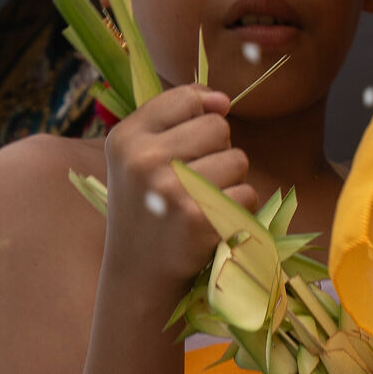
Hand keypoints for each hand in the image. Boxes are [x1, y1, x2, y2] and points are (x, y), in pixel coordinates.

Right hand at [102, 86, 256, 292]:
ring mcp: (173, 191)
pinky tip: (211, 224)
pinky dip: (238, 211)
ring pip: (238, 160)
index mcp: (126, 138)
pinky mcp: (200, 220)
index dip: (200, 117)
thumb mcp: (137, 155)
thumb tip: (221, 99)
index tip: (189, 145)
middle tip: (192, 183)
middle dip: (217, 152)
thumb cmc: (146, 207)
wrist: (138, 274)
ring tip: (201, 203)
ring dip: (230, 182)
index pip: (187, 99)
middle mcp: (145, 160)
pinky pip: (247, 194)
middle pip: (218, 127)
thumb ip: (174, 116)